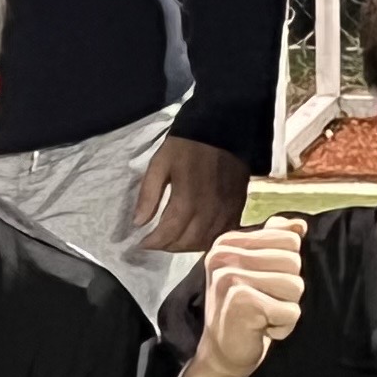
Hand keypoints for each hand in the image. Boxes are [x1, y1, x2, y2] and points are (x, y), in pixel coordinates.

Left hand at [132, 134, 252, 256]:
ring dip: (186, 246)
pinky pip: (221, 236)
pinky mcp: (238, 210)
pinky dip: (206, 241)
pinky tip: (196, 235)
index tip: (141, 243)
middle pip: (186, 243)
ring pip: (204, 243)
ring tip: (174, 239)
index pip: (168, 234)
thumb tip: (138, 223)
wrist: (224, 130)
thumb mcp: (160, 163)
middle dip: (167, 246)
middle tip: (156, 240)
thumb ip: (148, 194)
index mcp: (187, 199)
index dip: (152, 242)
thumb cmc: (187, 145)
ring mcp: (226, 213)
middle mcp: (208, 212)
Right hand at [180, 216, 308, 376]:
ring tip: (263, 316)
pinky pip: (291, 311)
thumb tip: (300, 225)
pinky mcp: (241, 302)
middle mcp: (224, 256)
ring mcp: (230, 278)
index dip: (287, 267)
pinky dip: (283, 326)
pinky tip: (261, 328)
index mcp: (229, 242)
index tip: (264, 284)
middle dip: (288, 290)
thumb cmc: (244, 310)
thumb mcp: (258, 271)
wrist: (221, 353)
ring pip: (295, 286)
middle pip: (294, 262)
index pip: (289, 239)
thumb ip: (276, 242)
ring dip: (286, 308)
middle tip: (264, 303)